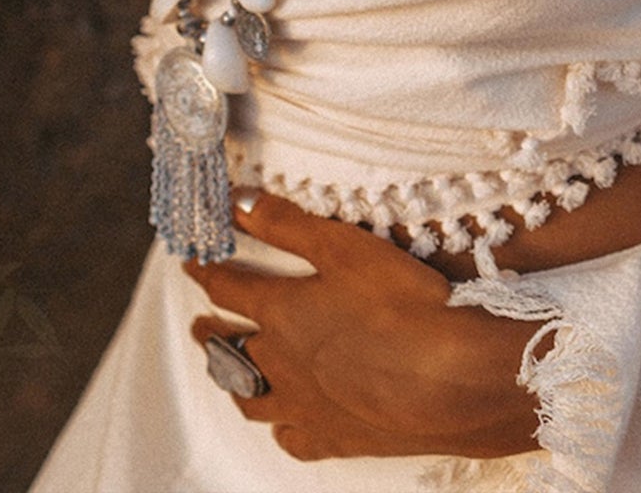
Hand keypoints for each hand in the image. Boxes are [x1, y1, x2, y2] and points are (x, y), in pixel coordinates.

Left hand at [185, 192, 544, 460]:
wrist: (450, 381)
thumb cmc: (401, 305)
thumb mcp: (341, 246)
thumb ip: (285, 223)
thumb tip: (236, 201)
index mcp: (280, 313)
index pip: (227, 287)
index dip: (206, 270)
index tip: (190, 262)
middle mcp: (282, 364)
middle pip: (230, 348)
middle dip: (211, 332)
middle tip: (198, 325)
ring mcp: (307, 407)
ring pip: (252, 398)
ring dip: (235, 381)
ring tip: (229, 372)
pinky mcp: (337, 438)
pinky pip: (294, 439)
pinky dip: (282, 428)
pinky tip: (286, 425)